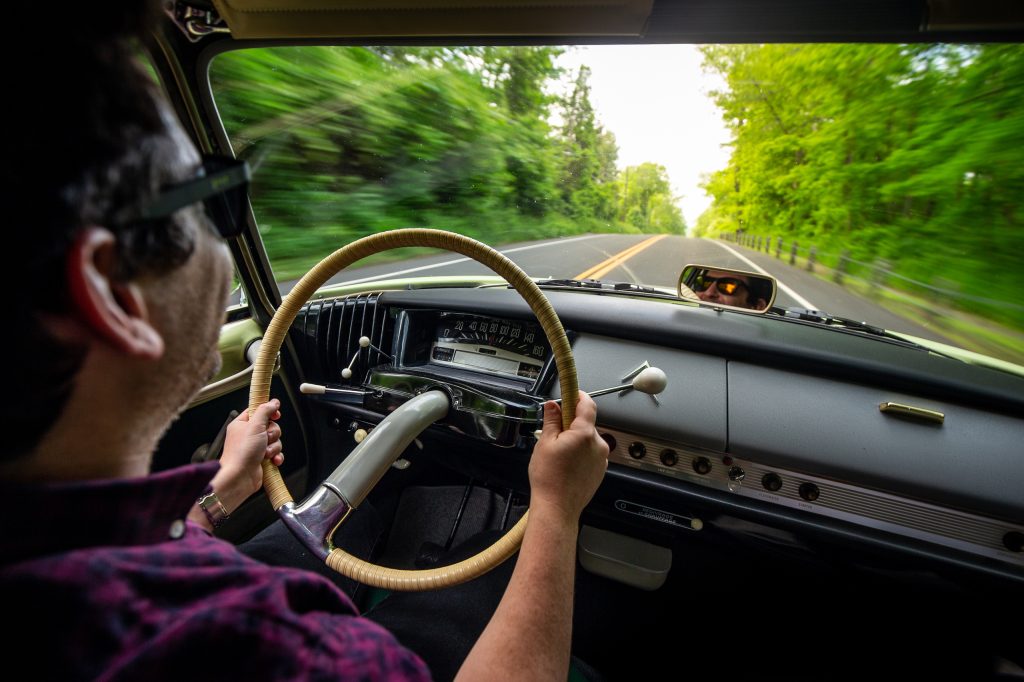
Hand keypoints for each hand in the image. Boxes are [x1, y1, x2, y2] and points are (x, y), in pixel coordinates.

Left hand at [212, 400, 283, 507]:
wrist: (239, 478)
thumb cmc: (241, 453)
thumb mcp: (255, 425)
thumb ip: (265, 411)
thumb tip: (273, 402)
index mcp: (242, 424)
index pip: (258, 411)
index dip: (269, 412)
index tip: (275, 415)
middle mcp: (248, 435)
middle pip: (270, 426)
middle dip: (272, 434)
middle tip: (265, 438)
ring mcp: (255, 448)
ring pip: (275, 440)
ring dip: (274, 447)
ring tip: (265, 453)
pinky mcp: (261, 459)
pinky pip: (276, 453)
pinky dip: (276, 457)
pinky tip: (272, 460)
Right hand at [527, 391, 608, 523]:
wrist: (557, 508)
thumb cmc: (549, 478)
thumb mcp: (545, 443)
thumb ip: (552, 420)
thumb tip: (553, 405)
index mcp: (584, 434)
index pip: (588, 405)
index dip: (579, 396)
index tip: (571, 394)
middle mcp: (598, 444)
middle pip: (587, 424)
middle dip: (572, 423)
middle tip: (554, 432)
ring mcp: (602, 459)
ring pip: (588, 440)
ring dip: (576, 439)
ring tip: (558, 454)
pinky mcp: (600, 470)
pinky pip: (591, 454)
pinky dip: (580, 453)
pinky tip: (566, 465)